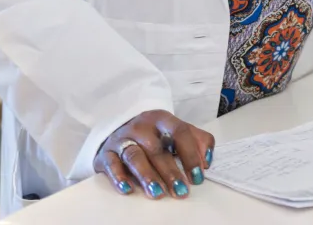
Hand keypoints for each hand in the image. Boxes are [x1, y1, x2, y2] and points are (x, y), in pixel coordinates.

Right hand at [93, 110, 214, 198]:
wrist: (117, 128)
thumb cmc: (153, 134)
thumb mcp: (174, 131)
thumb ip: (196, 139)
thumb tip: (207, 161)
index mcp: (161, 118)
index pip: (179, 132)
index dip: (190, 154)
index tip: (198, 176)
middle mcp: (141, 126)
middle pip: (157, 148)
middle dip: (170, 171)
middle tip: (181, 190)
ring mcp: (122, 139)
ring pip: (135, 156)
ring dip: (147, 175)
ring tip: (157, 193)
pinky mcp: (106, 153)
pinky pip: (111, 164)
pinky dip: (118, 177)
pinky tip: (127, 189)